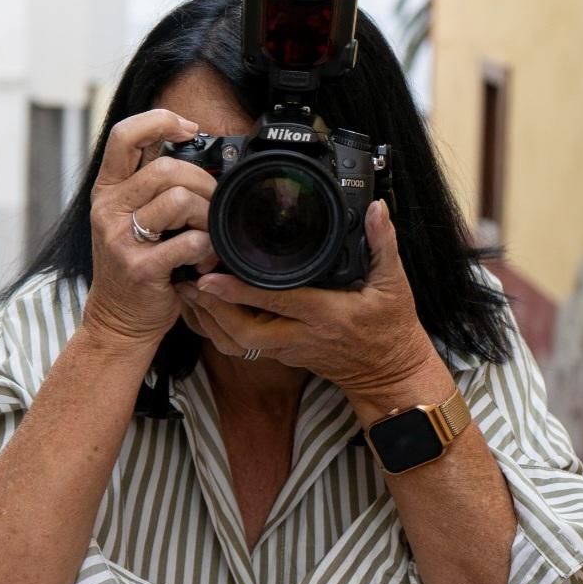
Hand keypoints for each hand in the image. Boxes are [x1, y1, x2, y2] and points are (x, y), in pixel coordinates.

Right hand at [84, 108, 219, 349]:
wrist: (118, 320)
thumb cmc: (134, 264)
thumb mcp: (131, 217)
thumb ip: (151, 184)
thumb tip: (193, 147)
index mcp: (107, 190)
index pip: (124, 135)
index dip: (160, 121)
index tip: (189, 129)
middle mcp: (108, 210)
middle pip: (167, 169)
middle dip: (203, 184)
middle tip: (213, 205)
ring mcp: (120, 239)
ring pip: (178, 200)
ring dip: (206, 216)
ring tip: (207, 235)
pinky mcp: (139, 268)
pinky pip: (188, 242)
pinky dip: (207, 249)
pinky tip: (204, 259)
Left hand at [178, 199, 448, 411]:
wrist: (389, 374)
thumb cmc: (391, 329)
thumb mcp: (395, 285)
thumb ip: (383, 244)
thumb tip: (377, 209)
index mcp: (327, 314)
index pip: (277, 301)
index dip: (241, 289)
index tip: (211, 274)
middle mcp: (301, 336)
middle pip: (243, 331)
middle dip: (211, 309)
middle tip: (188, 281)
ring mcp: (289, 350)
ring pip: (237, 343)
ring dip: (209, 319)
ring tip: (187, 290)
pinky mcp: (282, 355)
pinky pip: (242, 346)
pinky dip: (219, 329)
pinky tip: (204, 308)